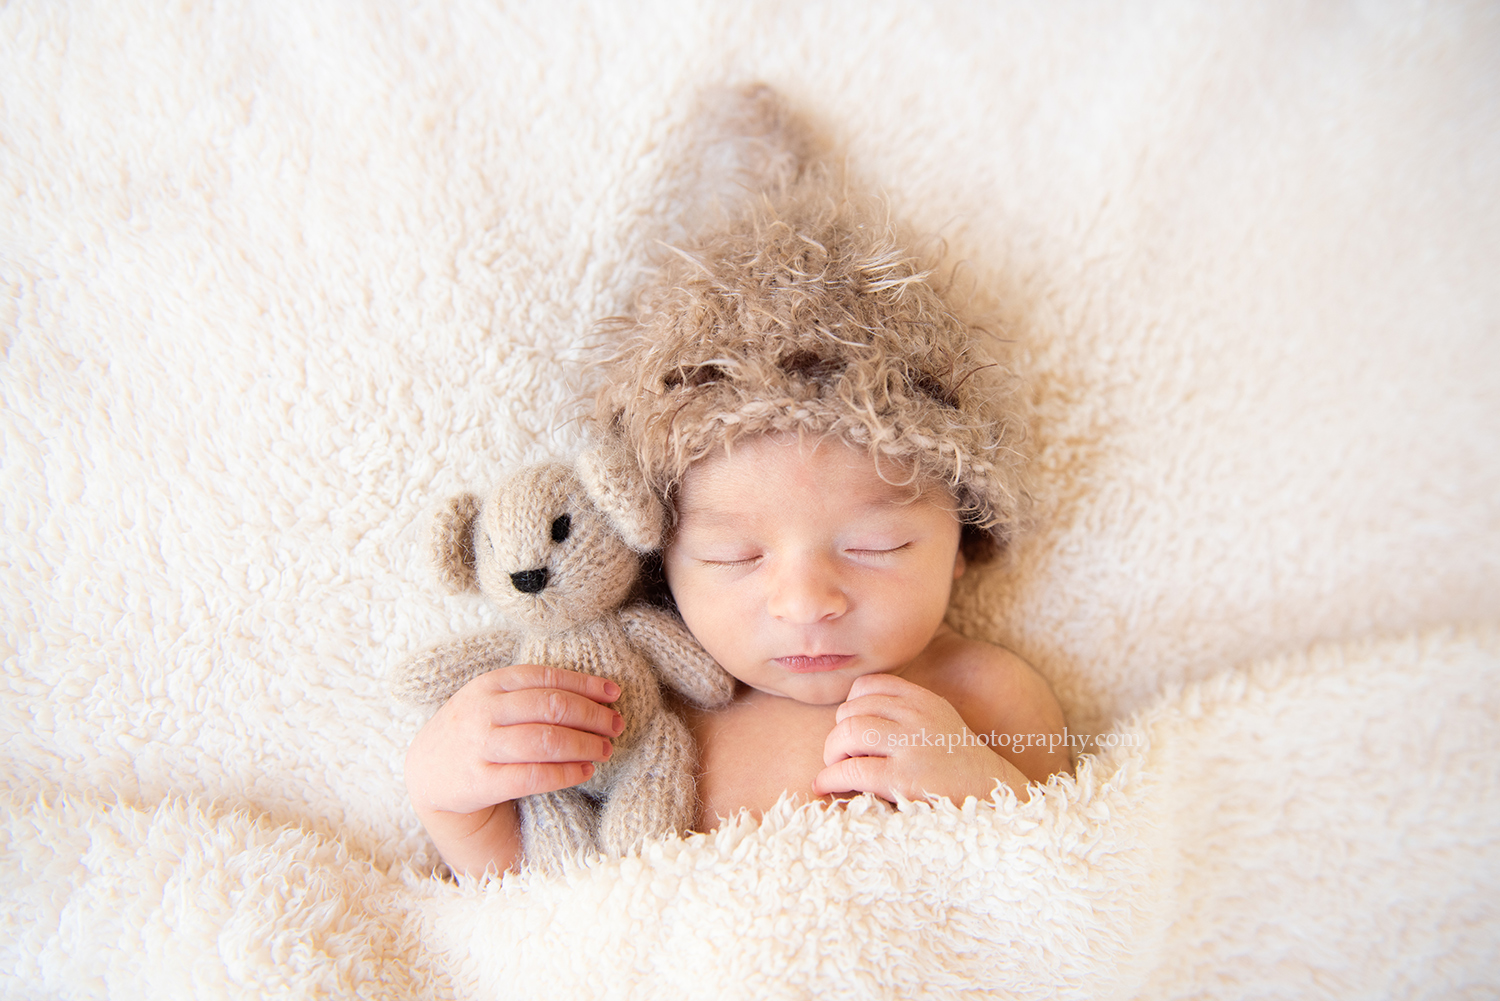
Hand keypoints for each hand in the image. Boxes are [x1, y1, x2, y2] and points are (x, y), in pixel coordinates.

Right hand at [405, 664, 622, 818]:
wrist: (428, 774)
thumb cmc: (475, 732)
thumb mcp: (492, 701)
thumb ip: (531, 693)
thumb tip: (597, 693)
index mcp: (489, 684)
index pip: (546, 677)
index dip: (586, 684)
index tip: (614, 693)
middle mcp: (483, 711)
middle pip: (551, 707)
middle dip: (592, 715)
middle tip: (616, 724)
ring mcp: (480, 746)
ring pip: (545, 740)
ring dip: (584, 744)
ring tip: (605, 749)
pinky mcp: (480, 782)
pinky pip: (533, 776)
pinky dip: (565, 772)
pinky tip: (585, 770)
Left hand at [813, 673, 1028, 803]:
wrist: (997, 802)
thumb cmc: (960, 772)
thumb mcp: (940, 727)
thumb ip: (905, 718)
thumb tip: (850, 725)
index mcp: (926, 702)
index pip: (869, 686)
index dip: (850, 708)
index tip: (851, 731)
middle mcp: (919, 717)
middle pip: (851, 711)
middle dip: (837, 735)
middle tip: (840, 757)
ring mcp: (912, 746)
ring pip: (847, 733)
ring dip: (832, 754)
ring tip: (835, 771)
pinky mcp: (905, 779)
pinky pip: (851, 770)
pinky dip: (830, 778)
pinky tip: (826, 788)